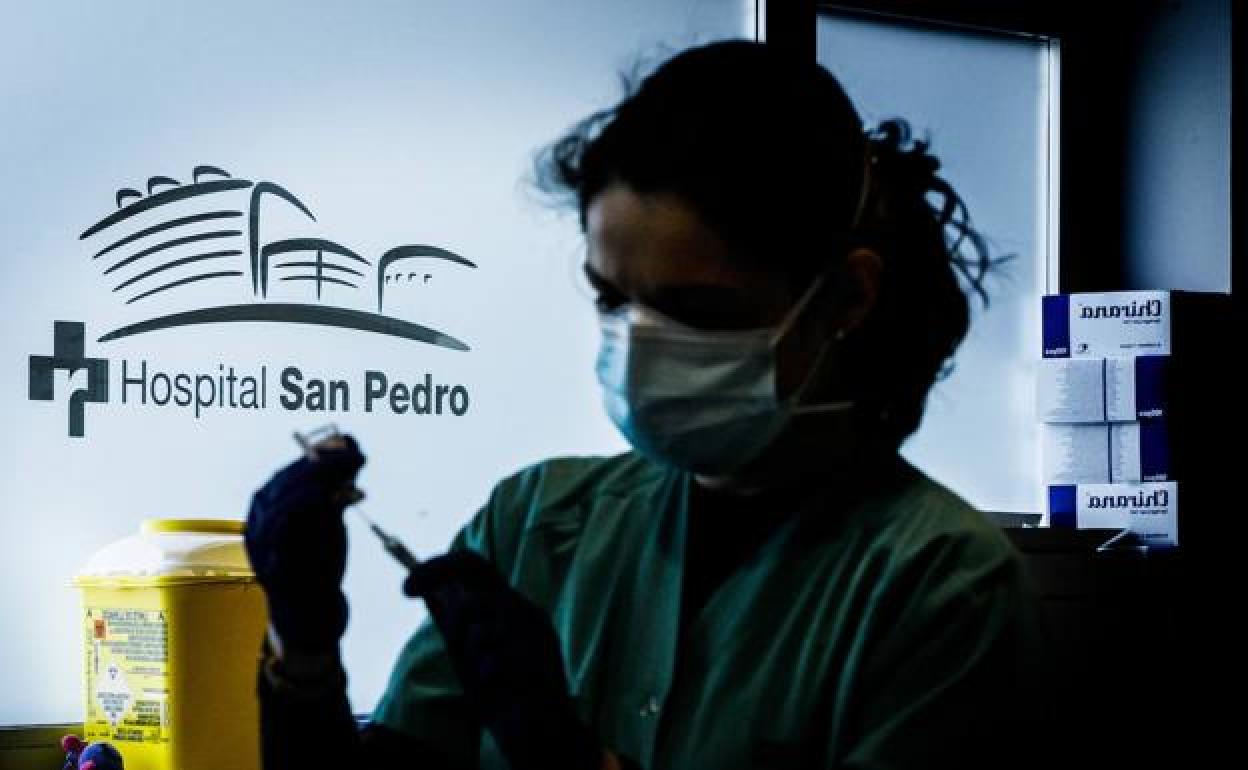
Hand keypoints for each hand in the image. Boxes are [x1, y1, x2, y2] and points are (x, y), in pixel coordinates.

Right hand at [245, 433, 364, 652]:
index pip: (291, 472)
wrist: (309, 609)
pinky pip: (286, 531)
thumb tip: (350, 445)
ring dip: (320, 481)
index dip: (321, 455)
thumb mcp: (329, 517)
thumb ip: (336, 485)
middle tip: (357, 455)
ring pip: (285, 502)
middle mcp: (260, 521)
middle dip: (325, 463)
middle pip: (287, 482)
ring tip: (351, 471)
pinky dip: (308, 508)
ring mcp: (264, 544)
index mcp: (268, 507)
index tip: (351, 445)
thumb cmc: (318, 559)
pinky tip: (334, 497)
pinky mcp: (274, 565)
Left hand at [404, 551, 604, 769]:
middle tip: (457, 646)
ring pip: (480, 620)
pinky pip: (493, 660)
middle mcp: (525, 611)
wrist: (543, 737)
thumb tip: (430, 594)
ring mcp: (536, 633)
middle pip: (478, 583)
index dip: (436, 567)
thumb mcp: (470, 658)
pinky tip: (501, 688)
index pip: (472, 566)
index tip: (406, 587)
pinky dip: (488, 676)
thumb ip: (454, 626)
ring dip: (472, 651)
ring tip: (489, 677)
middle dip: (455, 613)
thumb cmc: (506, 695)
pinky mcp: (540, 659)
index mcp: (509, 607)